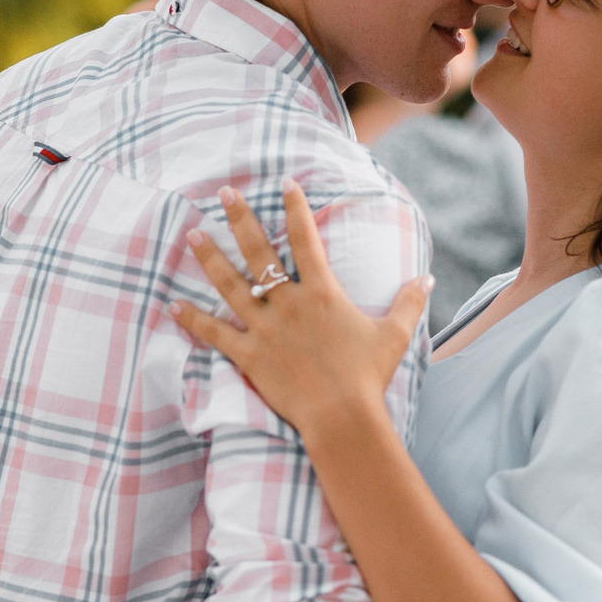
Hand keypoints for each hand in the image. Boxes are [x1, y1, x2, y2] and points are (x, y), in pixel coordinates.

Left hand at [170, 182, 431, 442]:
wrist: (342, 417)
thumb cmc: (368, 376)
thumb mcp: (395, 335)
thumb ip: (409, 302)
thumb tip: (428, 278)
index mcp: (322, 294)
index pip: (305, 240)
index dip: (295, 208)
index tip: (285, 183)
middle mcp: (288, 304)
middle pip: (259, 253)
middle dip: (240, 219)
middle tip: (224, 193)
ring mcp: (265, 329)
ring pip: (231, 286)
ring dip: (210, 259)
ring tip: (193, 235)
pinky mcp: (249, 356)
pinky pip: (215, 334)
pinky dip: (193, 319)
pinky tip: (173, 303)